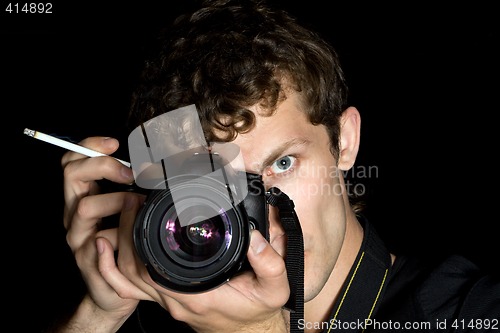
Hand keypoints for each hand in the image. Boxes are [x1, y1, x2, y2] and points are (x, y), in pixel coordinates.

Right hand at [61, 136, 152, 329]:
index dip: (90, 146)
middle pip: (72, 174)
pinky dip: (114, 235)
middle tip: (130, 174)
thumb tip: (159, 161)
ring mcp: (78, 236)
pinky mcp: (86, 259)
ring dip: (115, 201)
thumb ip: (136, 186)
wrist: (113, 290)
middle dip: (102, 166)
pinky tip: (130, 232)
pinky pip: (95, 243)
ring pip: (84, 207)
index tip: (115, 143)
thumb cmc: (126, 244)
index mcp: (83, 196)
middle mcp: (74, 213)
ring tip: (138, 205)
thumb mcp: (130, 209)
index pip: (74, 160)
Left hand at [108, 196, 290, 332]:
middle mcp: (177, 301)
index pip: (150, 267)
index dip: (137, 236)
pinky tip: (126, 245)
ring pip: (130, 277)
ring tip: (128, 215)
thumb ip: (269, 262)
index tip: (139, 207)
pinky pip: (137, 286)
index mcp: (197, 296)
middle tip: (130, 202)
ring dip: (123, 246)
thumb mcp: (274, 288)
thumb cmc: (258, 312)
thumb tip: (255, 238)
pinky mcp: (171, 301)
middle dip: (124, 232)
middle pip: (132, 269)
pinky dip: (125, 265)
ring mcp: (170, 303)